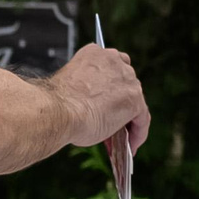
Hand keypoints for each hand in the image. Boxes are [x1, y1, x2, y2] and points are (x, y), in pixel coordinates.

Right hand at [54, 43, 149, 160]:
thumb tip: (92, 109)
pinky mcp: (134, 100)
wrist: (58, 112)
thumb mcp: (71, 90)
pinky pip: (142, 119)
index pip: (111, 67)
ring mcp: (127, 80)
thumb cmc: (57, 104)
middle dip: (119, 104)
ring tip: (121, 139)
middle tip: (112, 124)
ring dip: (128, 120)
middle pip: (125, 84)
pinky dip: (138, 133)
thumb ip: (86, 92)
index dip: (110, 87)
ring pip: (135, 101)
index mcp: (95, 54)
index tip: (105, 101)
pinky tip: (131, 145)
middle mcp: (114, 61)